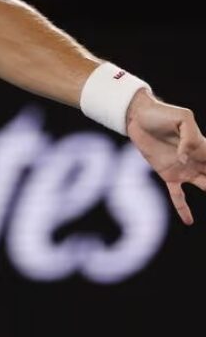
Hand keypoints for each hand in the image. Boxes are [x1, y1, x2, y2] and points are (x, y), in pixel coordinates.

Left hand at [126, 89, 205, 224]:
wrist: (138, 117)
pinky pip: (178, 195)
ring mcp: (184, 169)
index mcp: (204, 146)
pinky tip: (189, 221)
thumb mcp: (182, 118)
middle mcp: (197, 160)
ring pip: (204, 186)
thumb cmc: (161, 114)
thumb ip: (189, 138)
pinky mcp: (168, 175)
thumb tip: (185, 159)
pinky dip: (183, 208)